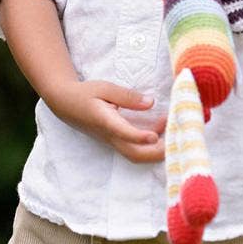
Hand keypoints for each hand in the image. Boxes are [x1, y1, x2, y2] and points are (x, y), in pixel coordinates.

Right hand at [46, 80, 165, 162]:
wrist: (65, 104)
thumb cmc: (85, 94)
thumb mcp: (105, 88)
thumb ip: (127, 96)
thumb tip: (151, 102)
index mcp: (106, 122)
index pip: (124, 133)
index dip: (140, 136)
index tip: (155, 136)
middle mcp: (111, 136)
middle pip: (136, 154)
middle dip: (158, 152)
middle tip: (177, 138)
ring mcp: (113, 142)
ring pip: (137, 155)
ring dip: (157, 149)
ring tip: (172, 129)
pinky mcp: (116, 142)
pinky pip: (135, 149)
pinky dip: (151, 145)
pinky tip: (161, 127)